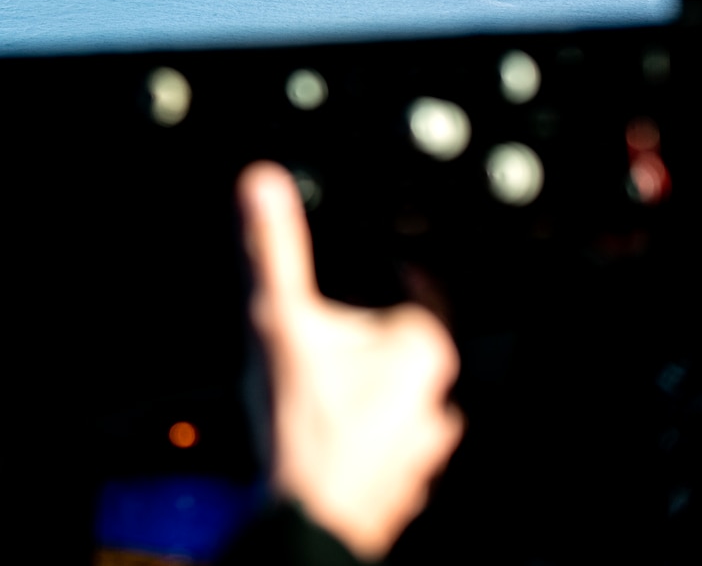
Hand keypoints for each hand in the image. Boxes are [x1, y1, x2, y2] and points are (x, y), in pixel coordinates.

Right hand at [239, 162, 464, 560]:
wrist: (307, 516)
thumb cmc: (302, 423)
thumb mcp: (278, 317)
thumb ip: (273, 247)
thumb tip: (263, 185)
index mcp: (423, 346)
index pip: (419, 283)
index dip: (388, 265)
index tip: (365, 260)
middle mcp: (438, 395)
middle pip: (406, 339)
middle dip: (365, 327)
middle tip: (321, 323)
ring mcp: (423, 442)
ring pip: (398, 391)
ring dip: (364, 379)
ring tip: (318, 374)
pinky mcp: (404, 476)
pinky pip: (385, 434)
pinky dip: (358, 422)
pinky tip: (320, 422)